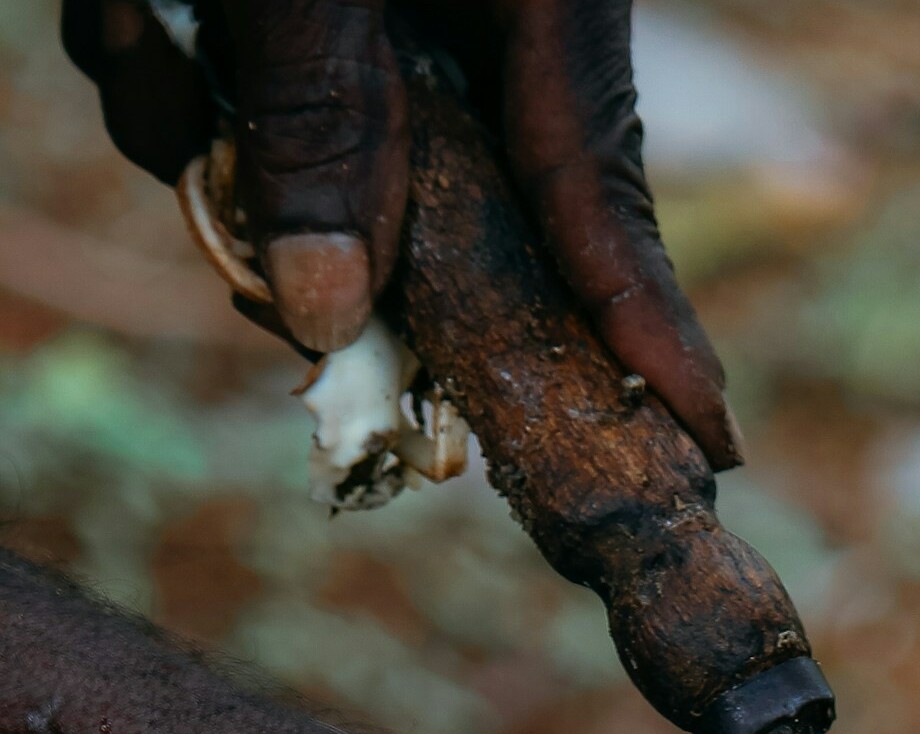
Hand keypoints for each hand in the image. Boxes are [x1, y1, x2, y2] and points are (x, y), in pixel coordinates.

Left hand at [60, 0, 740, 467]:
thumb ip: (323, 120)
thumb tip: (334, 318)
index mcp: (539, 13)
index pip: (605, 217)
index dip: (656, 341)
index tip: (715, 444)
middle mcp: (482, 36)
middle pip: (439, 221)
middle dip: (312, 222)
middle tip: (231, 210)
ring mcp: (402, 27)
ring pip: (316, 167)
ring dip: (199, 127)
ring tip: (143, 9)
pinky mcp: (328, 15)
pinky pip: (245, 102)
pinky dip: (165, 64)